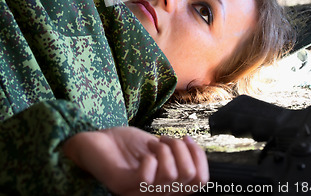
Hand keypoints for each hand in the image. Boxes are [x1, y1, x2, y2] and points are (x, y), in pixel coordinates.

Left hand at [63, 126, 208, 194]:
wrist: (93, 141)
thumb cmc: (125, 146)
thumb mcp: (157, 148)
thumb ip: (175, 155)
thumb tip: (197, 151)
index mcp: (166, 188)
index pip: (199, 182)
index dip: (200, 157)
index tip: (186, 137)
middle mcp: (155, 195)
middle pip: (189, 177)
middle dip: (182, 149)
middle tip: (165, 139)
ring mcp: (138, 192)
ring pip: (170, 175)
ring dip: (164, 149)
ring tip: (152, 143)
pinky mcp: (122, 185)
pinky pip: (146, 177)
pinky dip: (149, 156)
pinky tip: (143, 152)